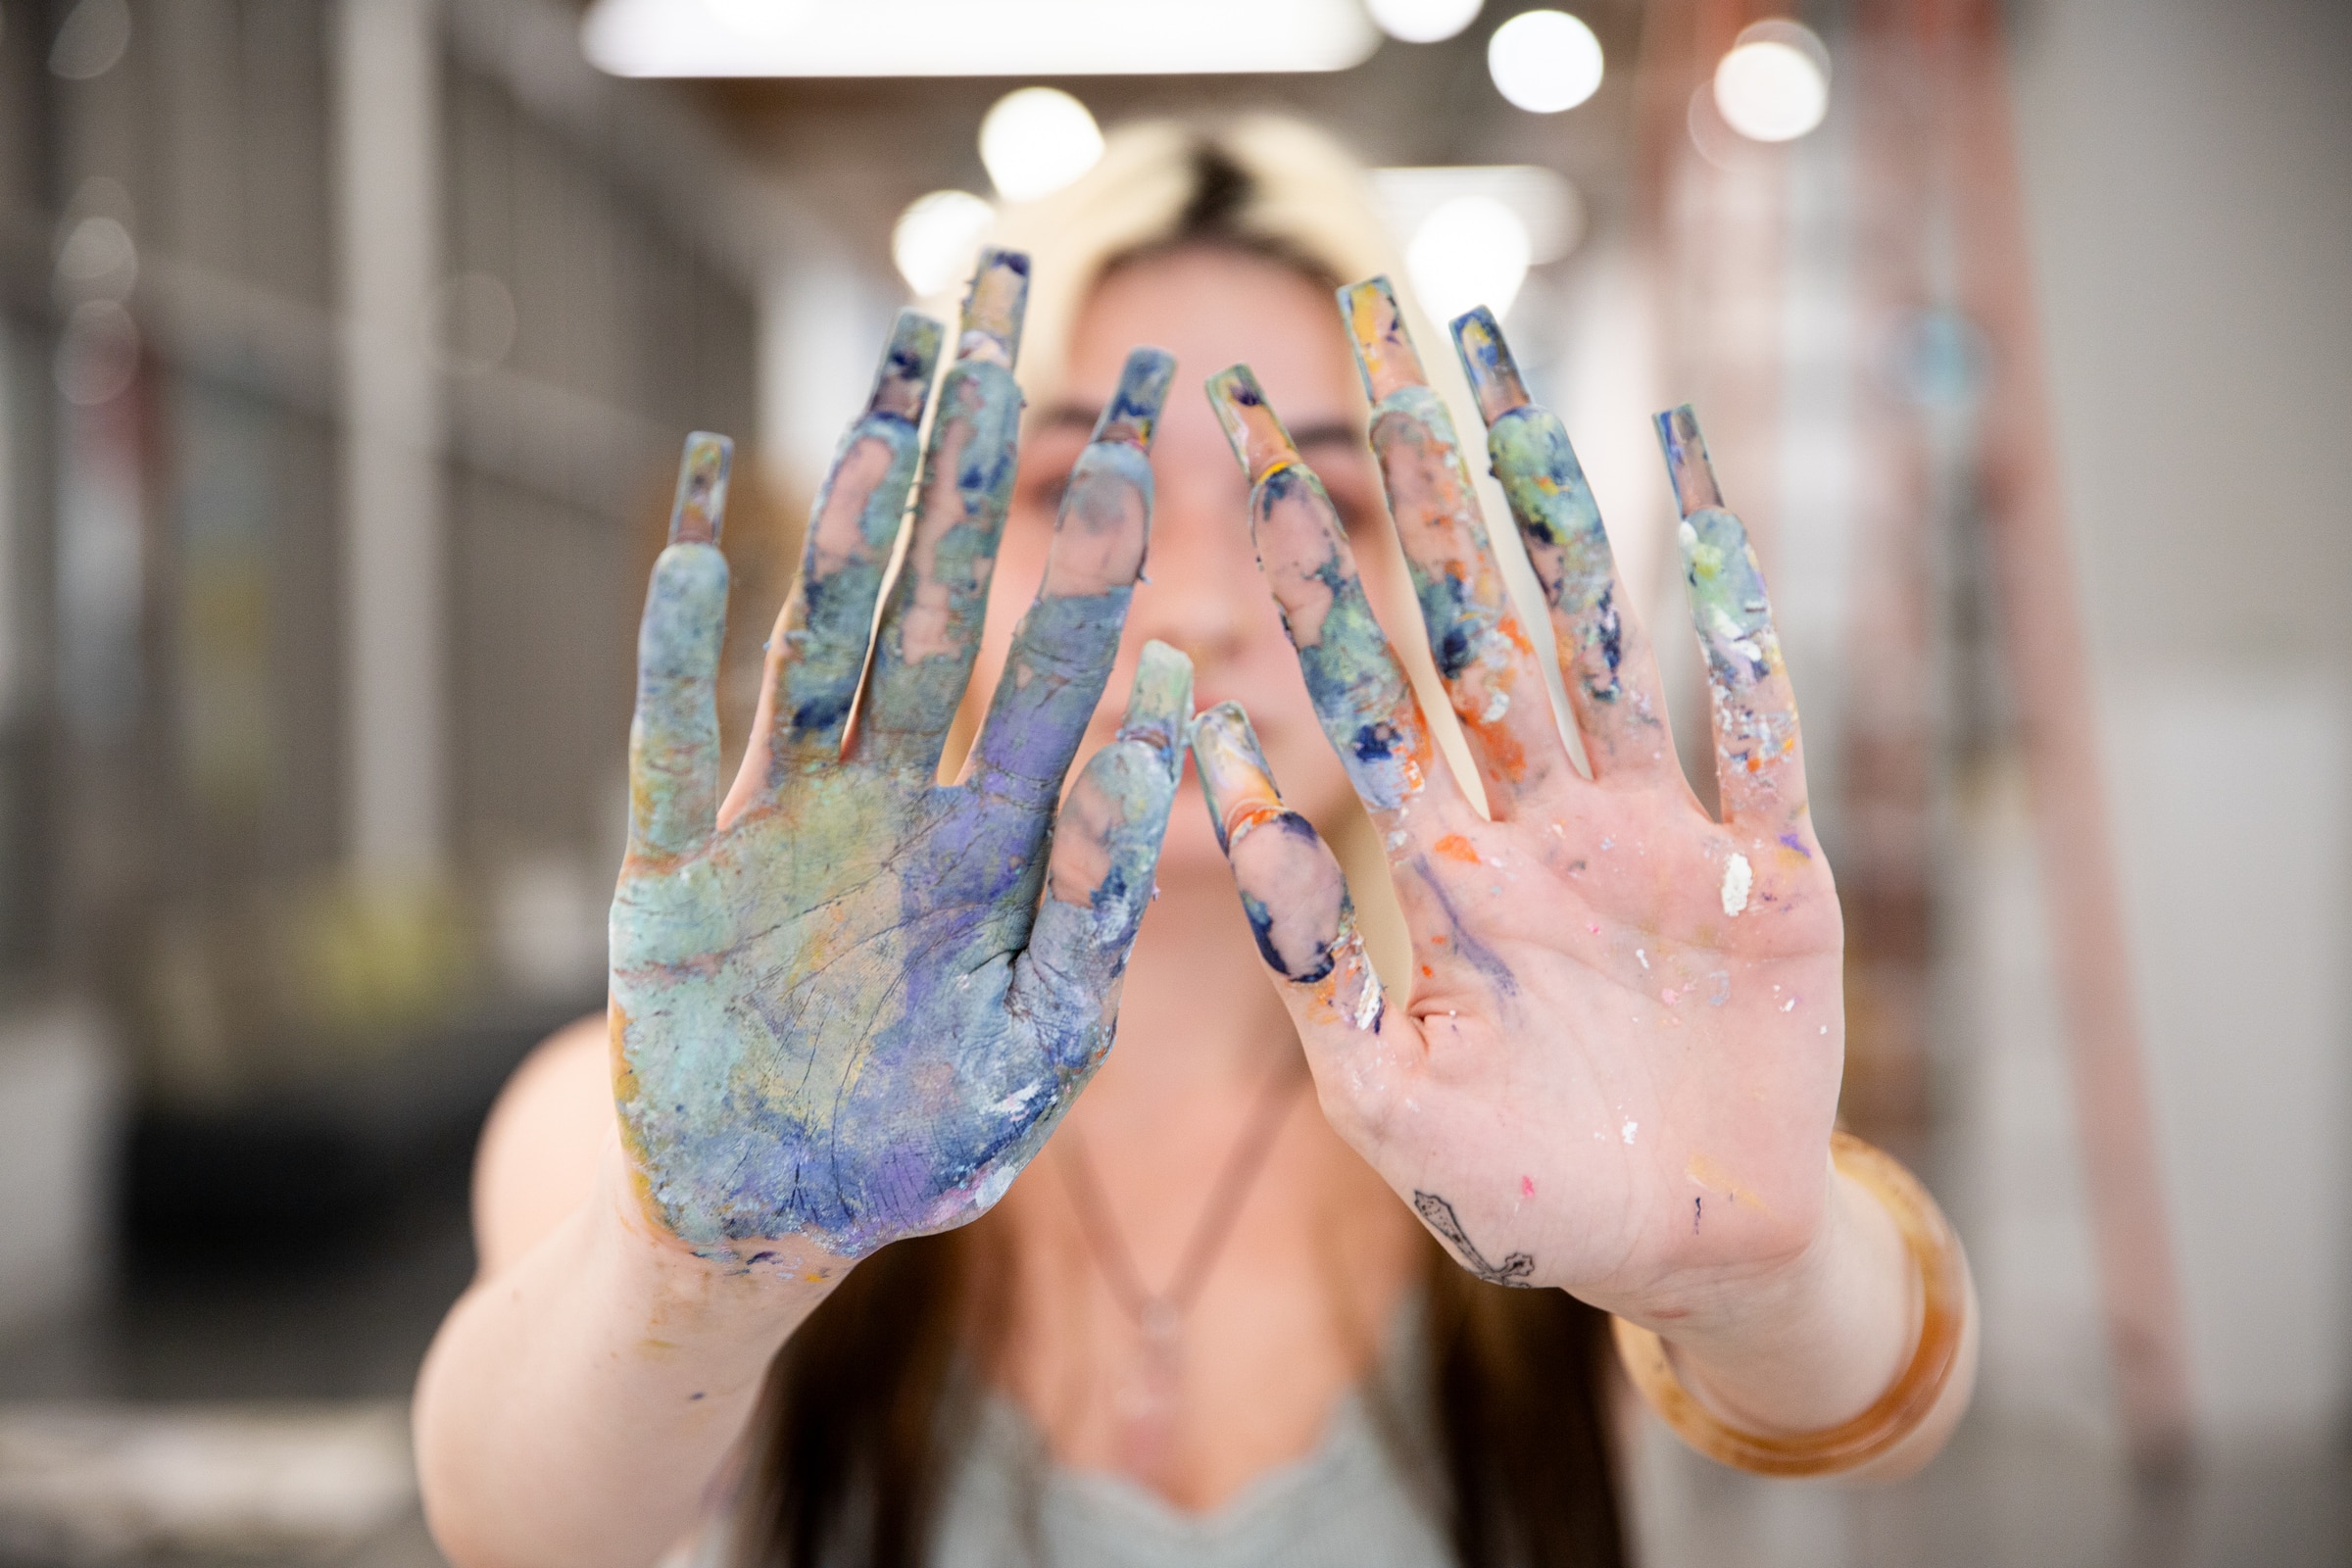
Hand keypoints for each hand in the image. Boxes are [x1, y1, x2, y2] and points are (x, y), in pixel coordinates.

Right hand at [610, 251, 1190, 1263]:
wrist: (759, 1227)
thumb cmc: (915, 1154)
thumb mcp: (1035, 1050)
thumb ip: (1098, 903)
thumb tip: (1162, 722)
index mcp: (997, 843)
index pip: (1065, 654)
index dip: (1105, 528)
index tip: (1152, 402)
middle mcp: (896, 802)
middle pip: (943, 598)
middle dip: (975, 454)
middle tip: (1001, 296)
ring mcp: (781, 821)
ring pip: (823, 634)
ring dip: (850, 510)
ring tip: (888, 378)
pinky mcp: (671, 865)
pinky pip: (671, 735)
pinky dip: (680, 640)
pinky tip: (700, 527)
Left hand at [1195, 282, 1842, 1323]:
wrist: (1681, 1255)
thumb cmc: (1517, 1184)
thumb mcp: (1382, 1088)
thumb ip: (1304, 950)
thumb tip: (1208, 780)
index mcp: (1445, 864)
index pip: (1361, 680)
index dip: (1306, 560)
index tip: (1239, 440)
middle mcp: (1543, 818)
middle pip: (1477, 615)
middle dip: (1426, 476)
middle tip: (1377, 322)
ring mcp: (1657, 833)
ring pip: (1601, 633)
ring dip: (1558, 504)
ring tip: (1509, 370)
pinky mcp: (1771, 873)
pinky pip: (1756, 728)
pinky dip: (1733, 628)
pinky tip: (1699, 510)